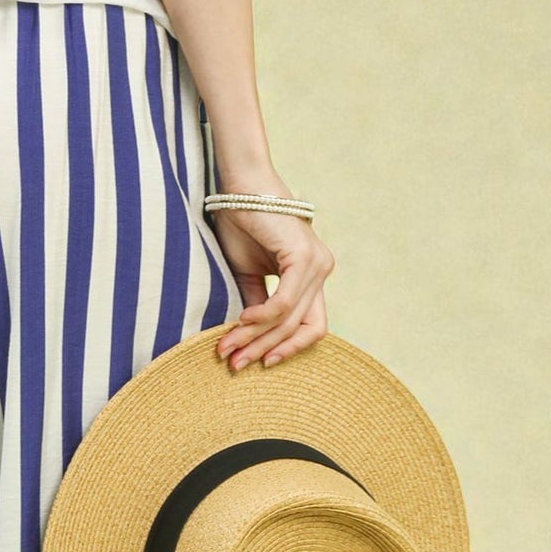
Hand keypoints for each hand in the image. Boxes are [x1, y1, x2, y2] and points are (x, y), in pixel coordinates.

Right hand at [208, 182, 336, 370]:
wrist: (241, 188)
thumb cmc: (243, 224)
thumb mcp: (249, 274)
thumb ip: (258, 304)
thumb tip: (251, 339)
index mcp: (312, 276)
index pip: (310, 326)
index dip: (287, 349)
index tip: (259, 363)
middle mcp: (322, 271)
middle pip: (299, 328)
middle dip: (264, 349)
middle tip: (234, 363)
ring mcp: (318, 264)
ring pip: (290, 319)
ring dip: (257, 337)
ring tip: (229, 346)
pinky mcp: (305, 257)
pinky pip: (284, 302)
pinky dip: (262, 316)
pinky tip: (241, 321)